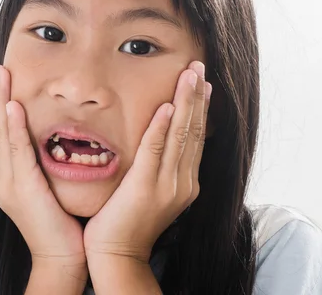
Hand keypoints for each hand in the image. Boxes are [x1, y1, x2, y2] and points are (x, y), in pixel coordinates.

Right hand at [0, 65, 86, 270]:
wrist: (62, 257)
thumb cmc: (61, 222)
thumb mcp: (48, 186)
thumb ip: (43, 163)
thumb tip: (53, 139)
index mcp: (7, 176)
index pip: (2, 133)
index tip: (3, 79)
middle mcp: (1, 178)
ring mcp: (7, 184)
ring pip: (1, 135)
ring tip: (0, 75)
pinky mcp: (20, 190)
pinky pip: (17, 152)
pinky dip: (14, 128)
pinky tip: (13, 107)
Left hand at [84, 61, 211, 262]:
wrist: (118, 254)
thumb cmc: (127, 222)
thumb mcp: (150, 192)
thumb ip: (157, 168)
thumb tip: (158, 142)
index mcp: (185, 182)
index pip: (196, 138)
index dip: (200, 108)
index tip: (203, 83)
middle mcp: (183, 182)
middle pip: (194, 131)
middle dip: (197, 97)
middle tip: (199, 67)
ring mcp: (167, 185)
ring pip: (181, 135)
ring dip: (186, 102)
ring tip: (190, 74)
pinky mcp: (146, 187)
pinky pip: (155, 151)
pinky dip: (162, 127)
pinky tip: (168, 106)